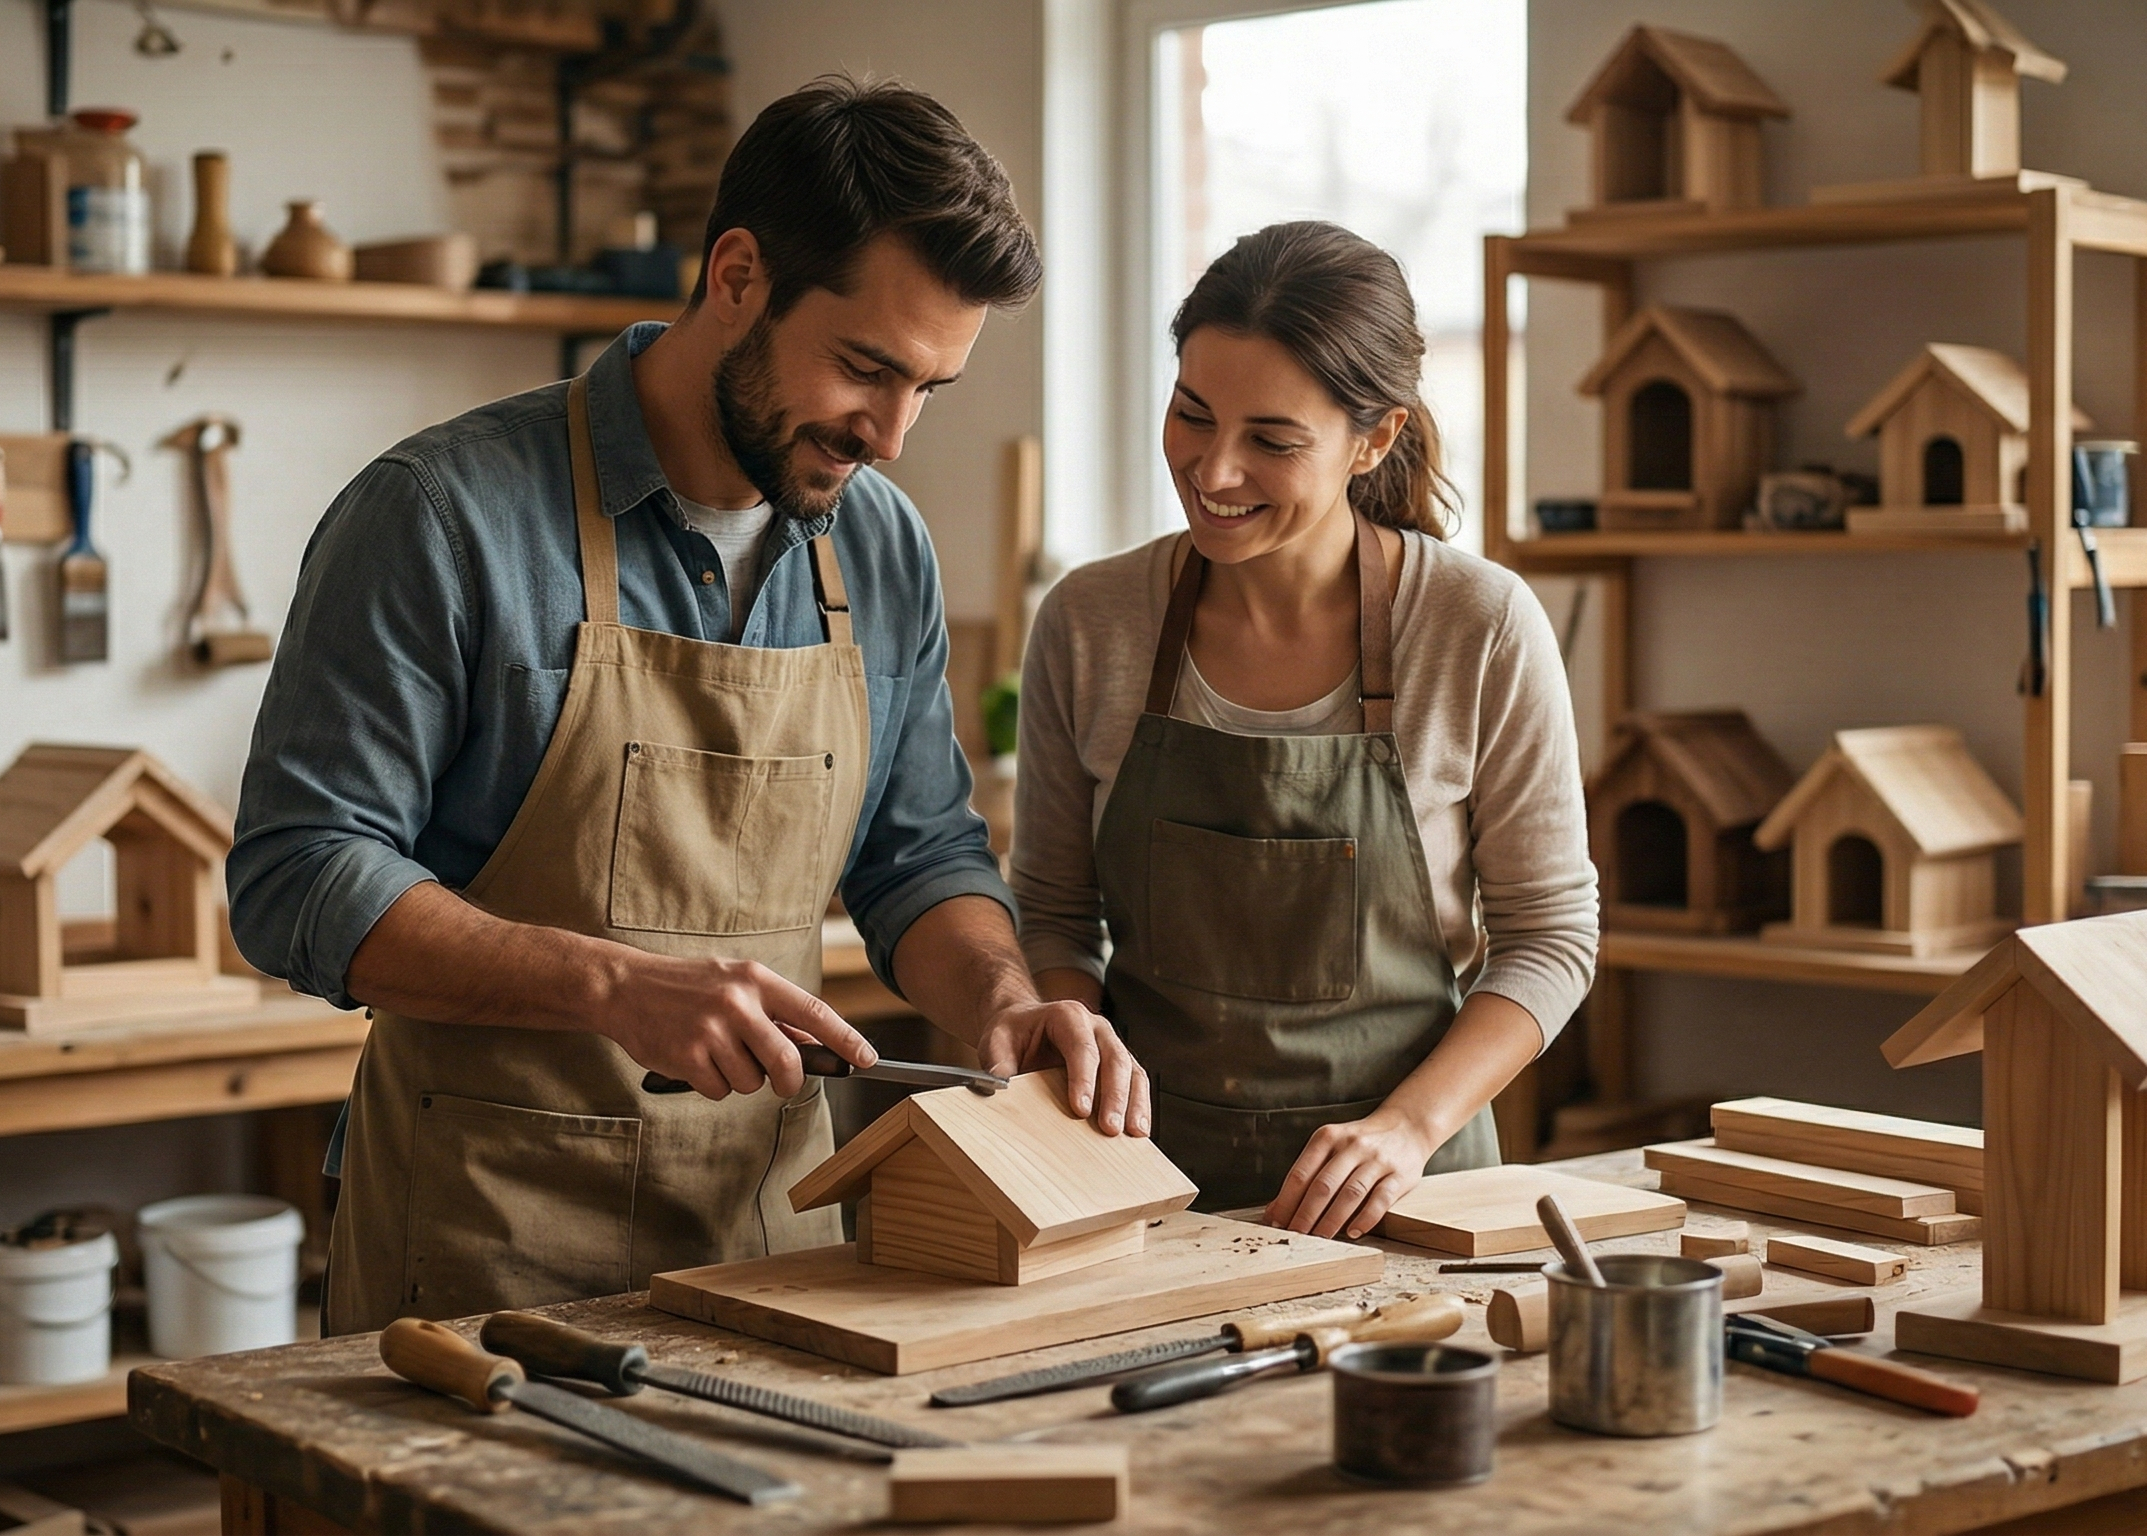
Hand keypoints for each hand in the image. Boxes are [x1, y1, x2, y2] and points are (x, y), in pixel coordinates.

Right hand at [599, 953, 875, 1100]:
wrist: (624, 988)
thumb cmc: (686, 987)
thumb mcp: (734, 982)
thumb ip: (772, 1012)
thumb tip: (812, 1047)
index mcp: (756, 979)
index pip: (813, 1012)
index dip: (846, 1039)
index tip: (867, 1059)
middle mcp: (737, 1003)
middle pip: (786, 1061)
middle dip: (788, 1080)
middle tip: (779, 1081)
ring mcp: (712, 1031)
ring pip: (751, 1082)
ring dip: (739, 1078)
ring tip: (716, 1053)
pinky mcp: (688, 1057)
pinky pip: (720, 1092)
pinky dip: (712, 1085)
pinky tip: (695, 1061)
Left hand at [975, 999, 1149, 1136]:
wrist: (1024, 1025)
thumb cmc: (1013, 1032)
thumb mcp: (997, 1040)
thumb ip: (998, 1061)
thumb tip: (999, 1086)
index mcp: (1068, 1016)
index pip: (1082, 1047)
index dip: (1084, 1078)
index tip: (1080, 1109)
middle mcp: (1096, 1027)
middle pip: (1114, 1059)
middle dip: (1115, 1096)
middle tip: (1109, 1128)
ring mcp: (1111, 1045)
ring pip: (1132, 1071)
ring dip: (1134, 1103)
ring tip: (1133, 1134)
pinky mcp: (1118, 1065)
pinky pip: (1136, 1083)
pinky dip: (1139, 1106)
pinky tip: (1138, 1131)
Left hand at [1264, 1109, 1433, 1239]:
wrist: (1407, 1127)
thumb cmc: (1360, 1144)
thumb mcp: (1331, 1148)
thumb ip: (1307, 1174)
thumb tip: (1275, 1209)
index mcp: (1328, 1137)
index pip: (1301, 1173)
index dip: (1286, 1200)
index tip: (1275, 1222)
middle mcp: (1352, 1146)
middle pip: (1323, 1185)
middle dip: (1305, 1214)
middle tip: (1295, 1236)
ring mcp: (1377, 1160)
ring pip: (1350, 1193)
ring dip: (1332, 1220)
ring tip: (1319, 1238)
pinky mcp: (1400, 1175)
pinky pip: (1381, 1200)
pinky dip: (1366, 1218)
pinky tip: (1353, 1232)